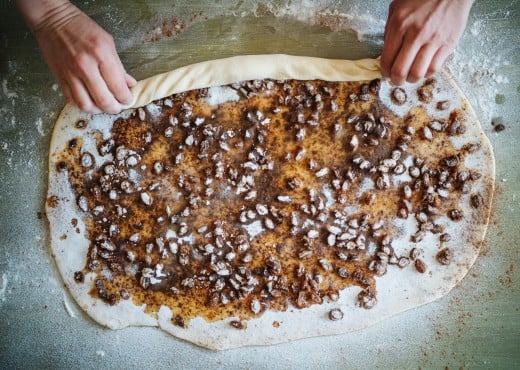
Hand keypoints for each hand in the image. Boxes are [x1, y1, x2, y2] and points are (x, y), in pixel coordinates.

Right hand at [16, 0, 135, 113]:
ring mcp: (71, 73)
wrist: (52, 20)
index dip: (126, 98)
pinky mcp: (60, 77)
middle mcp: (86, 66)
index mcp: (101, 55)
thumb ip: (119, 66)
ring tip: (103, 106)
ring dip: (98, 110)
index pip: (118, 87)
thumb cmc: (82, 28)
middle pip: (103, 100)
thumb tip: (129, 84)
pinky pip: (72, 100)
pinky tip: (89, 102)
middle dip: (114, 108)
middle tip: (117, 106)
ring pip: (86, 105)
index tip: (127, 99)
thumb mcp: (107, 42)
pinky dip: (82, 105)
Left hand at [381, 0, 473, 84]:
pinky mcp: (448, 44)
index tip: (386, 73)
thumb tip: (386, 52)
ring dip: (411, 79)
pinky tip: (424, 68)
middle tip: (396, 80)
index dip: (384, 72)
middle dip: (395, 80)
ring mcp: (433, 40)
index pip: (387, 59)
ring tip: (410, 76)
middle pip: (400, 71)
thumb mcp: (397, 7)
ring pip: (418, 73)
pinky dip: (426, 73)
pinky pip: (434, 68)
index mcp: (399, 25)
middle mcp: (415, 35)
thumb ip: (389, 29)